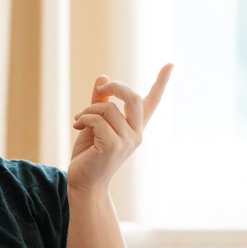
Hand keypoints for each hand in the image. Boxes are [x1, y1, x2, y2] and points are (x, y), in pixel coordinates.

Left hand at [68, 63, 172, 193]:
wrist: (83, 183)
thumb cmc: (88, 155)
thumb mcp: (93, 124)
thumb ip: (99, 103)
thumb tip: (103, 77)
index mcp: (134, 127)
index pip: (152, 102)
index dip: (161, 82)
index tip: (170, 64)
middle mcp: (136, 133)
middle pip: (133, 97)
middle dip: (115, 87)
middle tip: (101, 88)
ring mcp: (127, 141)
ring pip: (107, 108)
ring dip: (88, 110)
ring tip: (78, 120)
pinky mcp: (113, 146)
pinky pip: (97, 120)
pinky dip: (83, 119)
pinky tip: (76, 126)